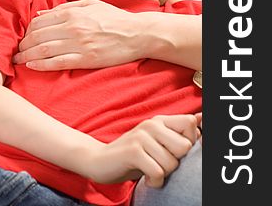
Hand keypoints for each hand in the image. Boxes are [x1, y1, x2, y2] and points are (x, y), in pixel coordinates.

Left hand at [13, 0, 143, 70]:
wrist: (137, 33)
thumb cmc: (114, 18)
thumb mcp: (89, 4)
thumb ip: (64, 8)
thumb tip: (41, 14)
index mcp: (73, 13)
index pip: (40, 22)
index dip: (27, 30)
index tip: (22, 37)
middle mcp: (73, 27)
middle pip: (38, 36)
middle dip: (23, 44)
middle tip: (16, 50)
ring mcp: (79, 44)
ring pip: (44, 49)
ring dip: (27, 55)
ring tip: (18, 60)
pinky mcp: (86, 59)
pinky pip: (58, 62)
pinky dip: (42, 64)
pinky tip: (32, 65)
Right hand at [84, 114, 198, 186]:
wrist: (100, 160)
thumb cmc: (134, 155)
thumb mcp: (156, 143)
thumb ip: (177, 134)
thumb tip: (201, 118)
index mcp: (160, 120)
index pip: (190, 123)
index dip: (190, 141)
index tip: (174, 151)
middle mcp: (152, 124)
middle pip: (185, 146)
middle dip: (176, 162)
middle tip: (160, 163)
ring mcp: (142, 136)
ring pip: (172, 163)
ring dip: (164, 175)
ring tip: (150, 170)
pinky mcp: (133, 151)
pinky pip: (158, 172)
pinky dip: (155, 182)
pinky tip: (146, 178)